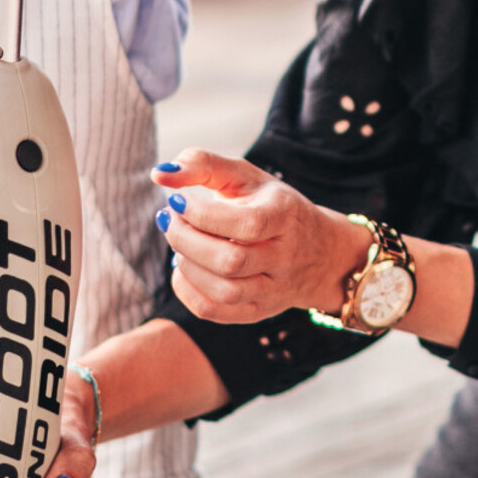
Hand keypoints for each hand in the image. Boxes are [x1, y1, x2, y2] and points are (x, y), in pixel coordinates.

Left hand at [151, 152, 366, 324]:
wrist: (318, 250)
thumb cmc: (271, 204)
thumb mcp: (246, 176)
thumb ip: (203, 164)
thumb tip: (159, 173)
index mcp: (286, 216)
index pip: (246, 224)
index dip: (202, 215)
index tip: (177, 201)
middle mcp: (285, 257)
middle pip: (232, 261)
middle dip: (187, 240)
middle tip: (169, 221)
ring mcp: (274, 289)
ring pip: (225, 292)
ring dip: (188, 268)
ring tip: (179, 245)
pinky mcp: (260, 310)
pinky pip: (217, 312)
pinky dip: (188, 292)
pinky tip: (183, 269)